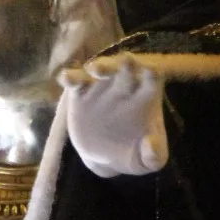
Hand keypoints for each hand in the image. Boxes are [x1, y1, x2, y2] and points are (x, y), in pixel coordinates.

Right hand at [61, 55, 167, 177]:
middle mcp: (125, 85)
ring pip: (101, 70)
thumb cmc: (133, 152)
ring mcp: (102, 87)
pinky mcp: (80, 94)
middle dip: (127, 64)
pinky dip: (71, 78)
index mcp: (146, 96)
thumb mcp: (148, 160)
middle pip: (127, 69)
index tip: (153, 70)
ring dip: (100, 67)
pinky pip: (76, 82)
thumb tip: (151, 150)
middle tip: (126, 59)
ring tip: (95, 69)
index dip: (153, 74)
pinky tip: (66, 78)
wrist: (105, 156)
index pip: (153, 79)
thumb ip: (154, 156)